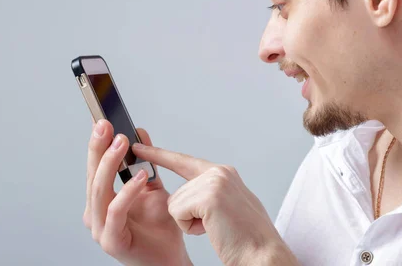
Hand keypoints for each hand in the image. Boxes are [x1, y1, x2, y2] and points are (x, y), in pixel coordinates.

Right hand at [83, 120, 191, 265]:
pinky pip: (116, 211)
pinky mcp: (111, 241)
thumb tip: (138, 132)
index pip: (95, 166)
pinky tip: (140, 177)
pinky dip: (127, 192)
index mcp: (102, 198)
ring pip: (100, 190)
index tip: (103, 119)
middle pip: (93, 175)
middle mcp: (96, 212)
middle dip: (99, 147)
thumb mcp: (151, 185)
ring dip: (111, 164)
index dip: (98, 143)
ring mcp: (100, 227)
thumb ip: (144, 162)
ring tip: (124, 144)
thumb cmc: (159, 225)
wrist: (170, 256)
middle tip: (107, 125)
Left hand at [132, 143, 299, 265]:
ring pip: (175, 204)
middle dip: (189, 215)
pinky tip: (212, 228)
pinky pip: (177, 213)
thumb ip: (208, 194)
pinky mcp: (208, 196)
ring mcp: (215, 181)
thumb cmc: (246, 238)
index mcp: (224, 173)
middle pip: (178, 193)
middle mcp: (219, 172)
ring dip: (190, 222)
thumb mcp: (226, 206)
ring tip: (216, 227)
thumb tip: (186, 198)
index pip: (184, 162)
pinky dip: (190, 227)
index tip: (138, 147)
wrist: (262, 254)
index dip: (159, 155)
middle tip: (216, 224)